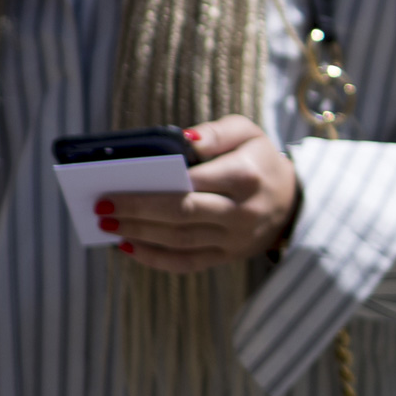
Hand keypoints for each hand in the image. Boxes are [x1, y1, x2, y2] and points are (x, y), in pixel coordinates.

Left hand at [95, 116, 299, 273]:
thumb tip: (181, 141)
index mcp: (246, 177)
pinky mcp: (229, 257)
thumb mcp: (247, 133)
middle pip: (182, 215)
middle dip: (137, 212)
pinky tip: (128, 246)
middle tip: (101, 207)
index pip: (193, 183)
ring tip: (108, 224)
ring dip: (139, 234)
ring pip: (180, 241)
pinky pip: (187, 263)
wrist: (294, 201)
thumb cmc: (259, 160)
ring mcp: (236, 239)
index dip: (152, 186)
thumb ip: (215, 132)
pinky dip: (154, 258)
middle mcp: (243, 212)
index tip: (114, 184)